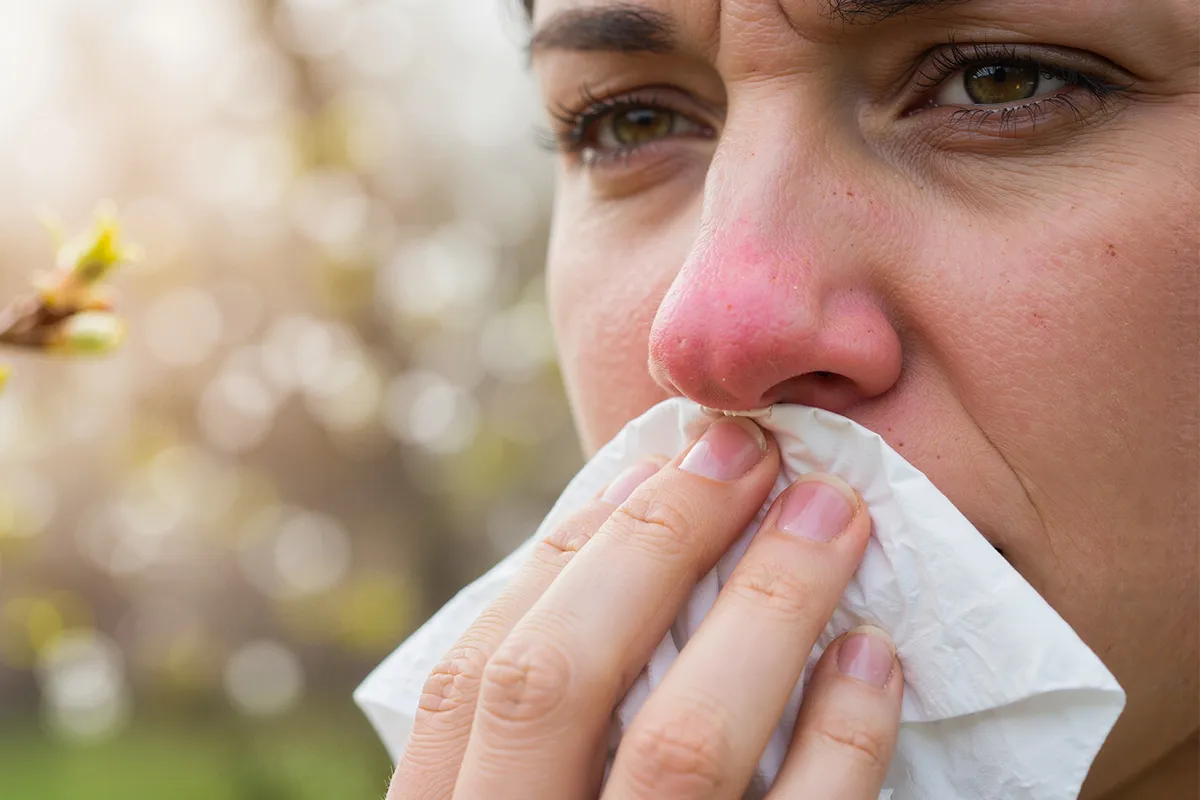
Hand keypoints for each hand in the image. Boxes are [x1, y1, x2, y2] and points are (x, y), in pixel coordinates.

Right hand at [388, 416, 902, 798]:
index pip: (479, 673)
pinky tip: (875, 660)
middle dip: (657, 541)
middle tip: (746, 450)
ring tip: (832, 514)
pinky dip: (839, 741)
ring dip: (763, 608)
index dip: (567, 556)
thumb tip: (628, 560)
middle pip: (557, 680)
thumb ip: (541, 741)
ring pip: (680, 752)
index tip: (651, 464)